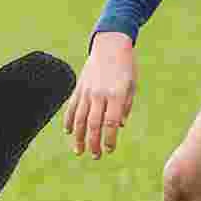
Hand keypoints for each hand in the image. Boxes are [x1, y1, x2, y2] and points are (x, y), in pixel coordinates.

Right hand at [64, 32, 136, 157]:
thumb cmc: (126, 66)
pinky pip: (72, 107)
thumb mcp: (131, 86)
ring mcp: (87, 91)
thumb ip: (125, 107)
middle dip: (93, 143)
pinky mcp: (79, 87)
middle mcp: (99, 94)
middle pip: (94, 125)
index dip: (110, 139)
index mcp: (116, 95)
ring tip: (78, 151)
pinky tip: (69, 132)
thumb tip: (119, 126)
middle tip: (95, 156)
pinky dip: (69, 120)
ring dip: (78, 137)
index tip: (110, 150)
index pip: (111, 123)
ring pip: (80, 119)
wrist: (111, 44)